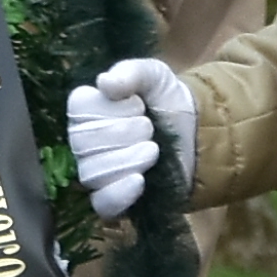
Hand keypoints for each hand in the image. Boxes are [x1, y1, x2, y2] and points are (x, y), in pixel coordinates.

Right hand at [65, 55, 196, 220]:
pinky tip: (140, 180)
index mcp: (87, 110)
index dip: (107, 108)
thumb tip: (104, 82)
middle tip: (150, 126)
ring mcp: (97, 173)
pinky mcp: (113, 200)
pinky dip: (119, 193)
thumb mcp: (155, 76)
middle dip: (123, 133)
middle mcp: (84, 143)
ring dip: (128, 158)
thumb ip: (131, 72)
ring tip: (154, 149)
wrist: (198, 134)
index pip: (78, 109)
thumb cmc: (167, 101)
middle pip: (83, 143)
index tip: (137, 104)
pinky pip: (102, 203)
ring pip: (92, 172)